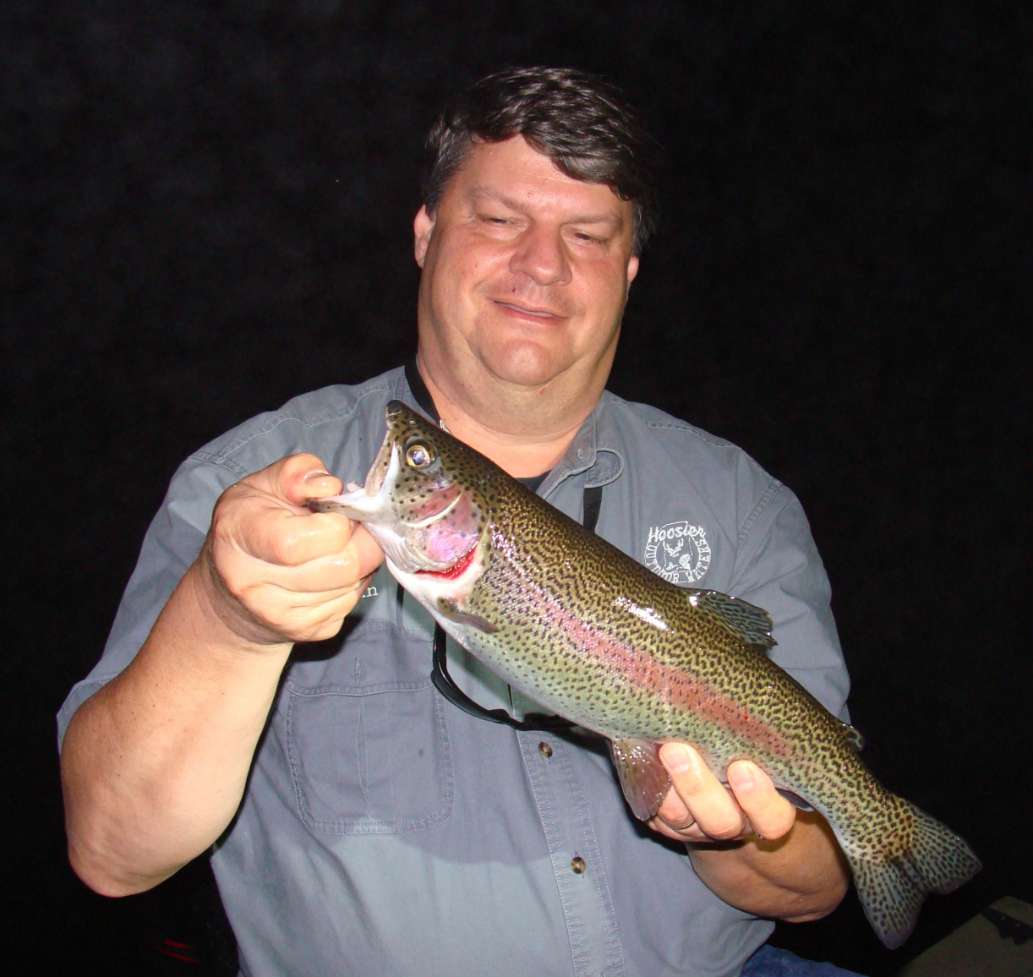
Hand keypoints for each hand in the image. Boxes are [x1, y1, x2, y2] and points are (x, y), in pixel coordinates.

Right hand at [196, 453, 383, 646]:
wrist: (229, 594)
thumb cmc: (252, 526)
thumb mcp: (263, 485)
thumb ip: (297, 472)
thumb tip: (330, 487)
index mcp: (238, 533)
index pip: (300, 541)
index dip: (335, 522)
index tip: (335, 511)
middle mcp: (252, 582)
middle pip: (342, 567)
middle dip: (360, 541)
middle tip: (350, 528)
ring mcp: (278, 615)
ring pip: (352, 586)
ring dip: (358, 563)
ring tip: (335, 548)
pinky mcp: (304, 633)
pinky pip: (350, 604)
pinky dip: (352, 584)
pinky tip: (330, 571)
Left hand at [648, 743, 796, 844]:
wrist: (718, 770)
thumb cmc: (748, 747)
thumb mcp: (760, 742)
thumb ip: (755, 729)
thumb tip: (743, 684)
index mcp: (767, 809)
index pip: (773, 819)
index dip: (759, 800)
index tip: (742, 766)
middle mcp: (733, 822)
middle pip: (720, 822)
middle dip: (697, 786)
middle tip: (679, 749)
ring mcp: (696, 825)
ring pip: (679, 817)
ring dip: (666, 784)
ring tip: (659, 747)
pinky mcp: (664, 820)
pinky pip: (653, 809)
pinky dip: (647, 783)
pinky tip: (644, 753)